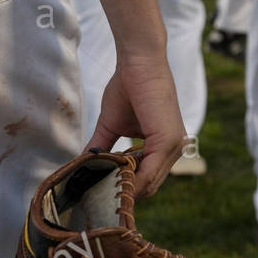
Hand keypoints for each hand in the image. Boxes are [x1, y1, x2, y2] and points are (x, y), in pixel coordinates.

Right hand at [85, 51, 185, 196]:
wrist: (138, 63)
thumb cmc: (128, 87)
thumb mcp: (112, 125)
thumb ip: (103, 147)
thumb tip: (82, 165)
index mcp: (165, 146)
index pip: (148, 179)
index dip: (126, 188)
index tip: (101, 190)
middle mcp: (175, 149)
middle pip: (149, 187)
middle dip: (123, 192)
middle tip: (96, 195)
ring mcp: (174, 146)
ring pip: (149, 184)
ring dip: (124, 188)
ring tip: (100, 188)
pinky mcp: (168, 141)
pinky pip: (149, 173)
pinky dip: (129, 179)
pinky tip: (110, 179)